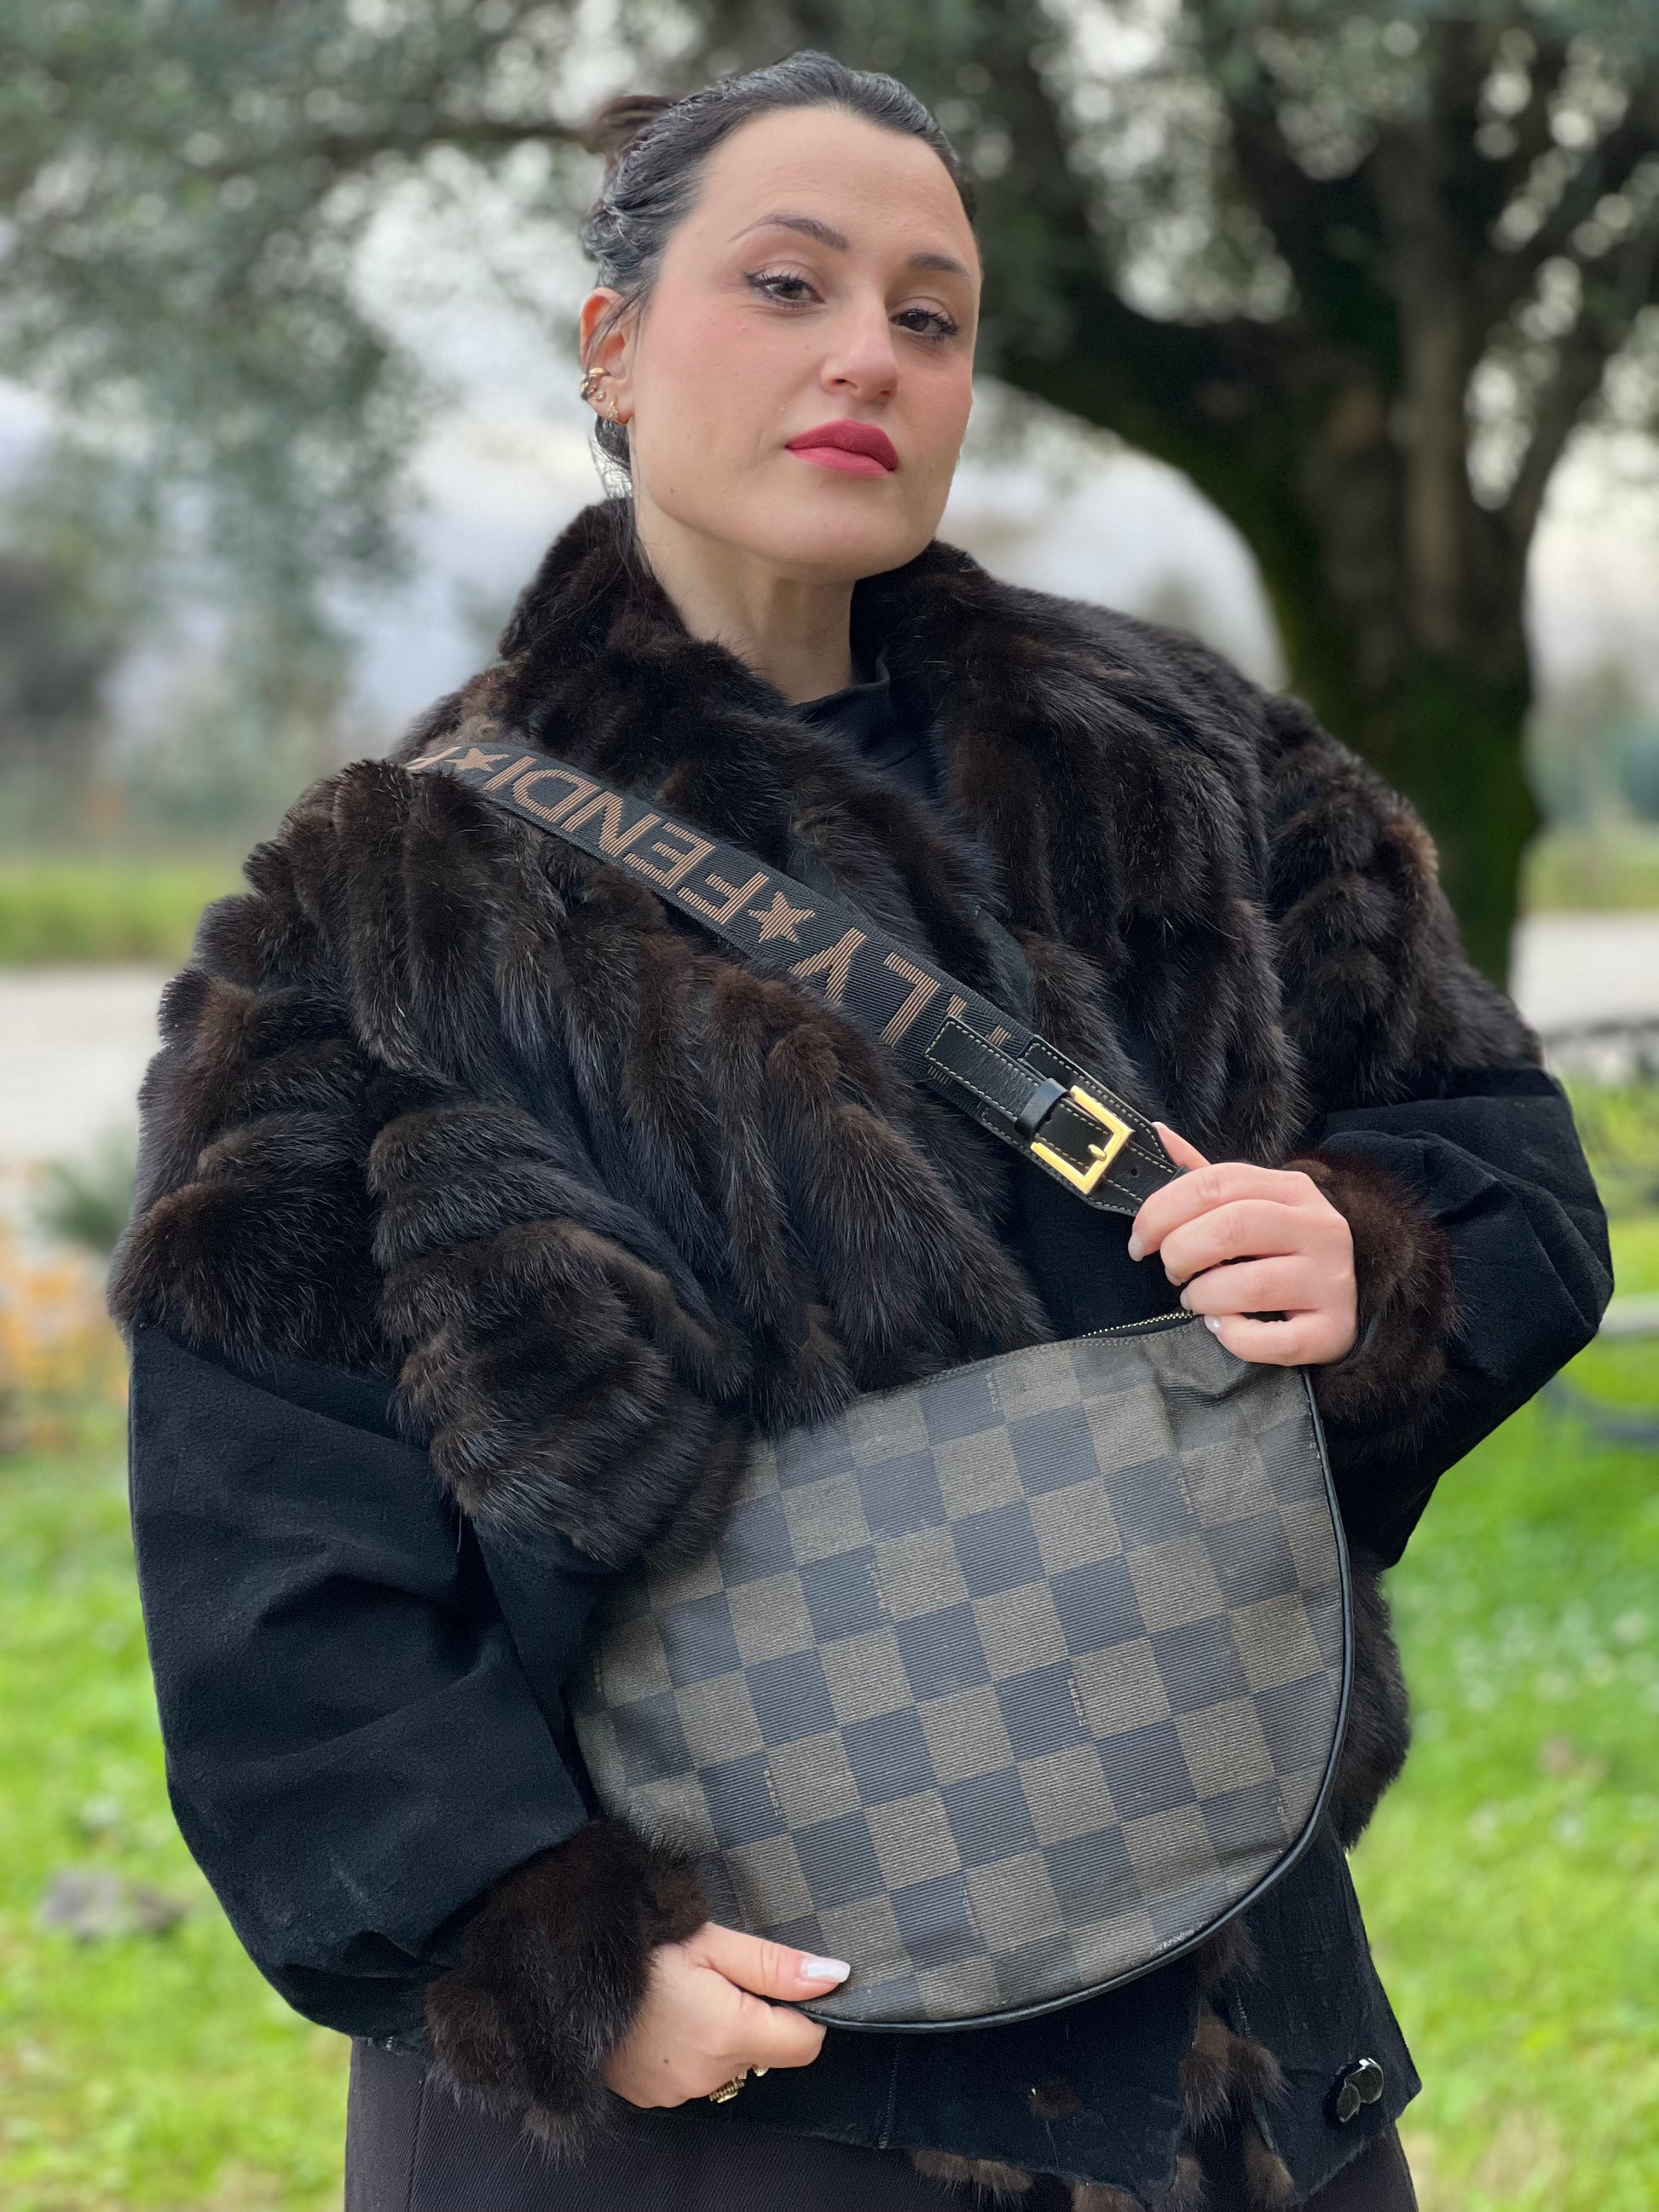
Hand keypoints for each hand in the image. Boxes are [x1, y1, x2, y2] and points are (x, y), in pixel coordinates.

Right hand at [603, 1923, 848, 2107]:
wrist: (566, 1971)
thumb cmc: (640, 1944)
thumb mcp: (712, 1940)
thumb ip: (775, 1965)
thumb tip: (833, 1977)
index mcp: (730, 2033)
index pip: (804, 2045)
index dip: (802, 2013)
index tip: (781, 1984)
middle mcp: (708, 2074)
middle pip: (765, 2053)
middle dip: (756, 2018)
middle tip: (718, 1977)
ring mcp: (677, 2091)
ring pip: (729, 2065)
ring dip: (722, 2036)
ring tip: (685, 1994)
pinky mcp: (652, 2096)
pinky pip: (693, 2076)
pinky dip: (690, 2051)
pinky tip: (665, 2018)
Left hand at [1128, 1125, 1357, 1366]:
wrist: (1343, 1302)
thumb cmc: (1277, 1251)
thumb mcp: (1247, 1205)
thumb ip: (1202, 1176)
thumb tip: (1156, 1133)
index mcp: (1292, 1189)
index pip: (1216, 1182)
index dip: (1162, 1210)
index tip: (1139, 1240)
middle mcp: (1320, 1228)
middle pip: (1232, 1227)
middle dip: (1181, 1252)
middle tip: (1171, 1271)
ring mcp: (1331, 1280)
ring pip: (1251, 1286)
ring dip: (1204, 1297)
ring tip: (1196, 1300)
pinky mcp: (1335, 1330)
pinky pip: (1275, 1341)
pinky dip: (1237, 1338)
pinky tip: (1226, 1328)